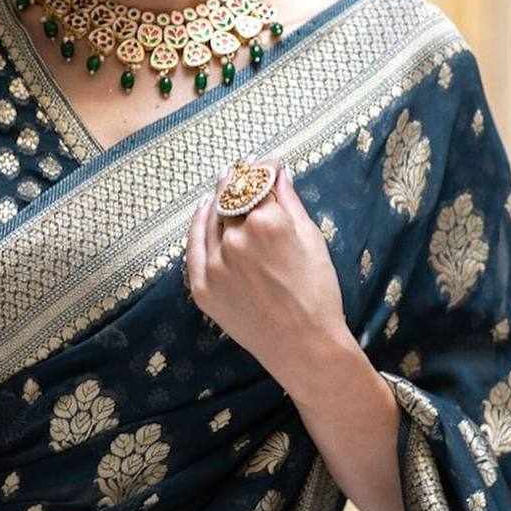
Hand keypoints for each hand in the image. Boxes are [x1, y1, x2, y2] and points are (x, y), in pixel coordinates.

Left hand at [184, 161, 349, 386]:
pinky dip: (198, 224)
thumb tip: (278, 171)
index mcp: (268, 222)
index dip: (264, 170)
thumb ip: (290, 202)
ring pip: (212, 218)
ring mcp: (215, 263)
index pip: (259, 184)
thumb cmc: (317, 294)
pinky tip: (204, 210)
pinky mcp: (202, 286)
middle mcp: (236, 238)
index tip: (267, 164)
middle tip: (243, 168)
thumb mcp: (311, 240)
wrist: (303, 346)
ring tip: (224, 185)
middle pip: (233, 198)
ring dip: (219, 199)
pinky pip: (194, 246)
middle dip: (239, 181)